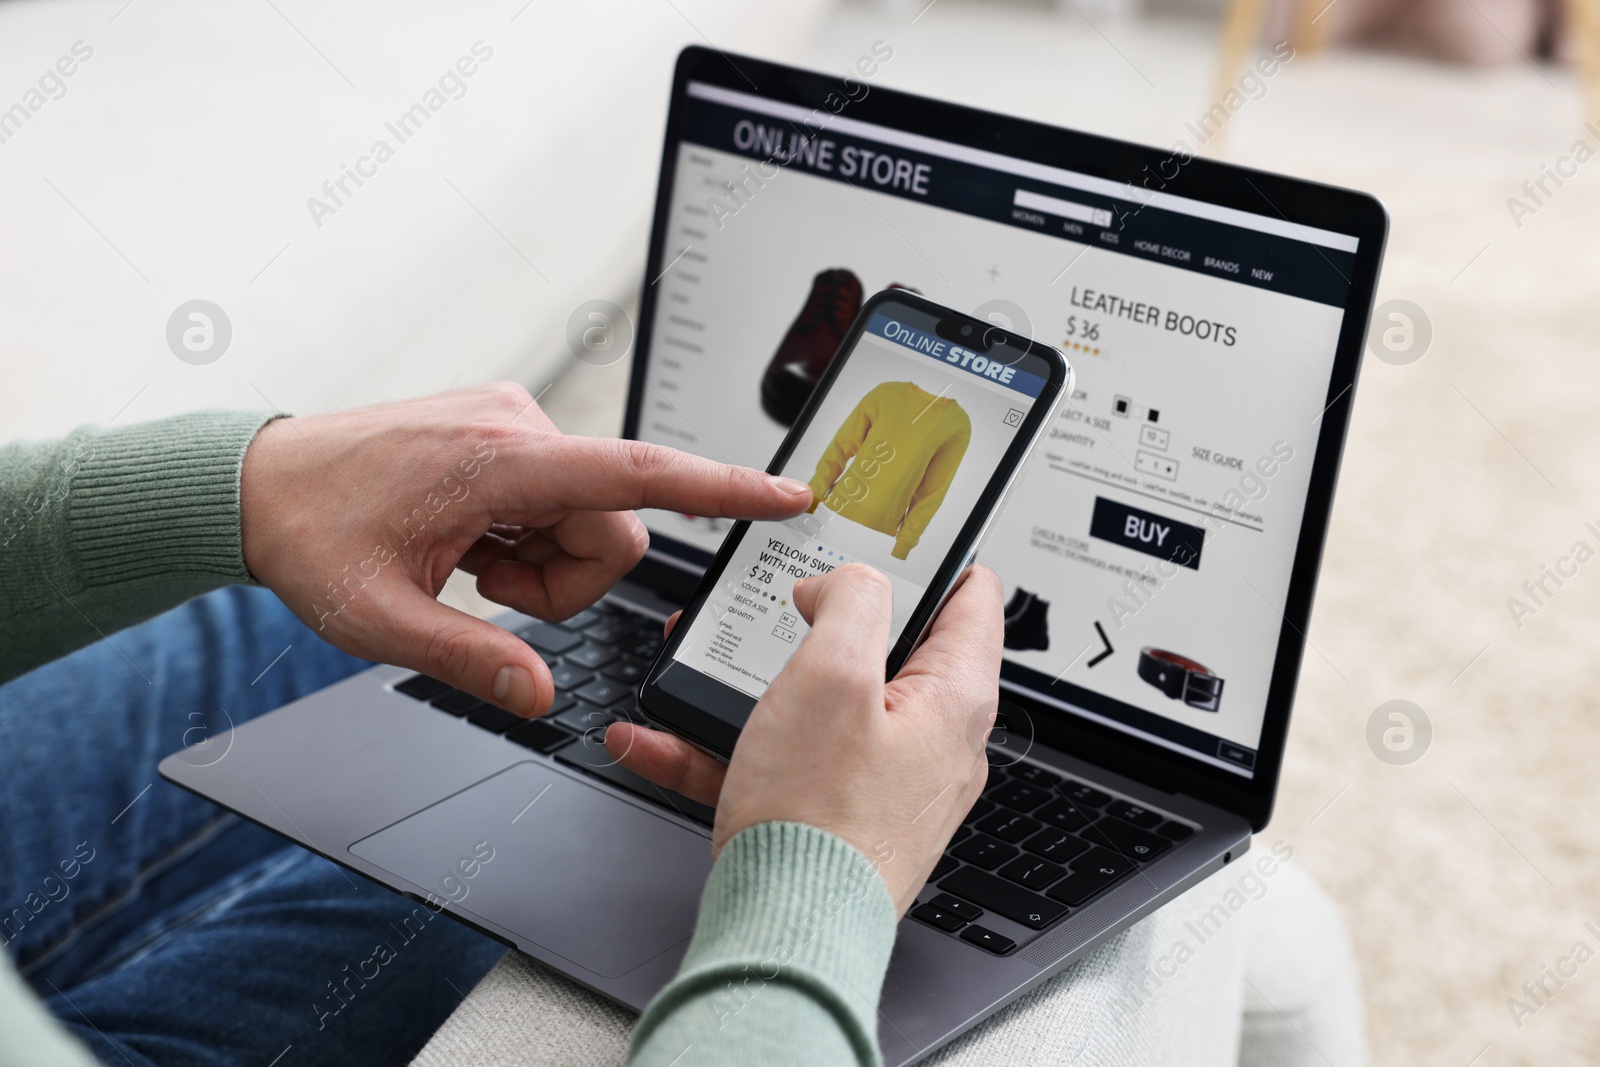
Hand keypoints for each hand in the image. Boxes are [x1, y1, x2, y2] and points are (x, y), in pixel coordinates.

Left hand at [239, 383, 810, 715]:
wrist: (259, 483)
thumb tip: (539, 693)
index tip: (786, 495)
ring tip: (470, 565)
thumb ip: (471, 659)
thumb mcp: (381, 620)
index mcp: (498, 461)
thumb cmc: (312, 535)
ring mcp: (514, 423)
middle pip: (614, 523)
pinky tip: (471, 540)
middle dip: (569, 577)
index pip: (636, 474)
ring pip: (589, 516)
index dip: (720, 489)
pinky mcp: (508, 430)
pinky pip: (560, 497)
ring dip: (544, 560)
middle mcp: (518, 426)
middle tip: (488, 591)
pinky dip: (528, 536)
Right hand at [607, 562, 1002, 913]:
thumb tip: (848, 585)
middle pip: (883, 652)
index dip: (932, 556)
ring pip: (817, 711)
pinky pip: (780, 766)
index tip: (891, 536)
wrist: (784, 938)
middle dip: (818, 623)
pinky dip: (723, 749)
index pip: (972, 599)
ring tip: (693, 672)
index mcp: (952, 699)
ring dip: (751, 687)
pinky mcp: (834, 821)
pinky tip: (657, 742)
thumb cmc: (819, 819)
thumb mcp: (831, 674)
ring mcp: (883, 787)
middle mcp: (930, 744)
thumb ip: (851, 601)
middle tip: (777, 602)